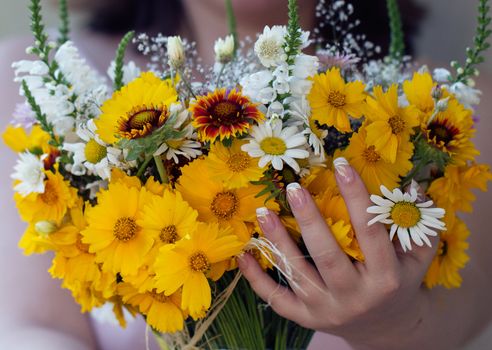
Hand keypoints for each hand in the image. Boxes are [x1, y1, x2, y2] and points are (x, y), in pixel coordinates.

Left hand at [238, 157, 438, 349]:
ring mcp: (327, 311)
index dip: (356, 197)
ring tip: (263, 212)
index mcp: (386, 279)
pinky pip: (277, 299)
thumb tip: (411, 185)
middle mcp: (355, 297)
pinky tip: (245, 254)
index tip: (340, 165)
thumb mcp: (417, 257)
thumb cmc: (400, 283)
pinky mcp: (307, 320)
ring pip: (297, 275)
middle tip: (292, 188)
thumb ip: (417, 223)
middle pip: (327, 255)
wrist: (387, 329)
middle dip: (308, 220)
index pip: (369, 232)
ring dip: (277, 242)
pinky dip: (257, 278)